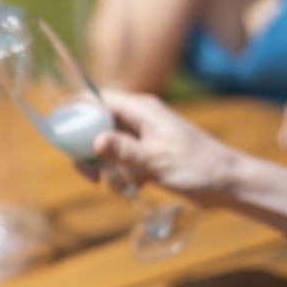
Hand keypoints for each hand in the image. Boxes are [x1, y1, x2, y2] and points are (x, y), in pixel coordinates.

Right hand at [83, 90, 239, 204]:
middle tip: (90, 176)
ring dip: (107, 169)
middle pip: (96, 125)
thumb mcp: (158, 160)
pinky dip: (120, 176)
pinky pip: (120, 162)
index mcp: (141, 109)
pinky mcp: (146, 155)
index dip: (74, 109)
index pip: (97, 98)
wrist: (228, 183)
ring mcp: (142, 137)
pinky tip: (135, 188)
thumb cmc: (198, 167)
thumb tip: (95, 141)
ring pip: (106, 147)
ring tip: (122, 186)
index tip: (58, 128)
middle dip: (89, 151)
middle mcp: (139, 119)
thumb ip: (125, 150)